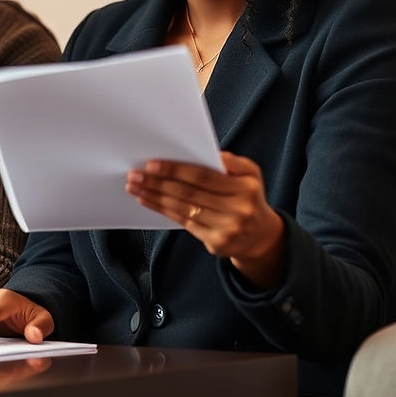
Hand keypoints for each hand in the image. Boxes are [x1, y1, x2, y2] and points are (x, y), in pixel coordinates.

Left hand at [125, 152, 285, 288]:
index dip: (175, 170)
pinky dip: (162, 209)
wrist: (261, 236)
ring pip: (182, 208)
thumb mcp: (250, 174)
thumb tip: (203, 153)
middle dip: (158, 183)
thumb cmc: (247, 196)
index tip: (151, 164)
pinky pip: (183, 222)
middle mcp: (237, 210)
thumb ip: (229, 162)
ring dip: (154, 196)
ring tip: (134, 186)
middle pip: (188, 193)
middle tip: (134, 175)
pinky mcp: (216, 243)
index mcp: (245, 188)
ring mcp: (226, 229)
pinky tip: (147, 200)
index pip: (203, 176)